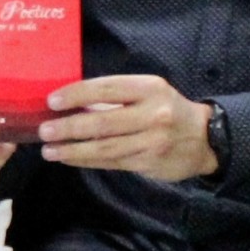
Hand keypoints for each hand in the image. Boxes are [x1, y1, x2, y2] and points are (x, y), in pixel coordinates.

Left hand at [40, 74, 219, 181]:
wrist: (204, 139)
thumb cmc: (167, 109)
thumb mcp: (149, 92)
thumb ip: (116, 96)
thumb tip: (71, 101)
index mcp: (149, 88)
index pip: (107, 88)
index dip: (78, 94)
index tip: (52, 101)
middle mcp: (152, 113)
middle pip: (103, 121)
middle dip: (70, 127)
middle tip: (44, 130)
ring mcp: (151, 140)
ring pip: (105, 146)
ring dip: (72, 149)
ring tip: (49, 150)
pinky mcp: (148, 162)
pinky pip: (111, 161)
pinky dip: (86, 160)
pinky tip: (68, 158)